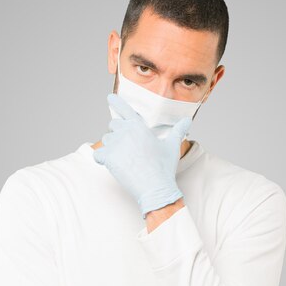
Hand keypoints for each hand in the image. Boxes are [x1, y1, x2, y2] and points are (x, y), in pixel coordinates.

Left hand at [93, 93, 192, 217]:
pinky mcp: (108, 158)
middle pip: (113, 125)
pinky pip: (97, 154)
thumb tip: (188, 120)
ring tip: (124, 158)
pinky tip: (112, 164)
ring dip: (111, 146)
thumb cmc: (164, 167)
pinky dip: (102, 158)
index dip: (117, 102)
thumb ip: (178, 130)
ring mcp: (116, 145)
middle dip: (117, 132)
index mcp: (139, 127)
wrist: (155, 187)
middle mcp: (126, 132)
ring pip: (105, 139)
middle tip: (127, 146)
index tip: (109, 97)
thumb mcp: (173, 146)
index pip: (125, 109)